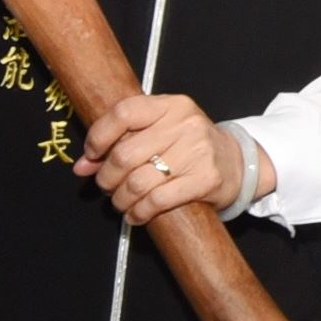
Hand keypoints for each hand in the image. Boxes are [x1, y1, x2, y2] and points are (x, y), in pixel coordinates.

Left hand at [73, 89, 245, 225]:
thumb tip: (82, 165)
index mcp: (171, 106)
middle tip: (106, 185)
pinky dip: (140, 212)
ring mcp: (197, 152)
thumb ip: (123, 141)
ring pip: (139, 181)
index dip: (99, 136)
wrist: (238, 163)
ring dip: (121, 198)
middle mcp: (185, 124)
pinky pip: (159, 200)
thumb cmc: (191, 146)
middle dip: (107, 176)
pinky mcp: (205, 180)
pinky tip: (136, 214)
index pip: (123, 112)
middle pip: (126, 154)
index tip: (92, 155)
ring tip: (120, 202)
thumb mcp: (161, 132)